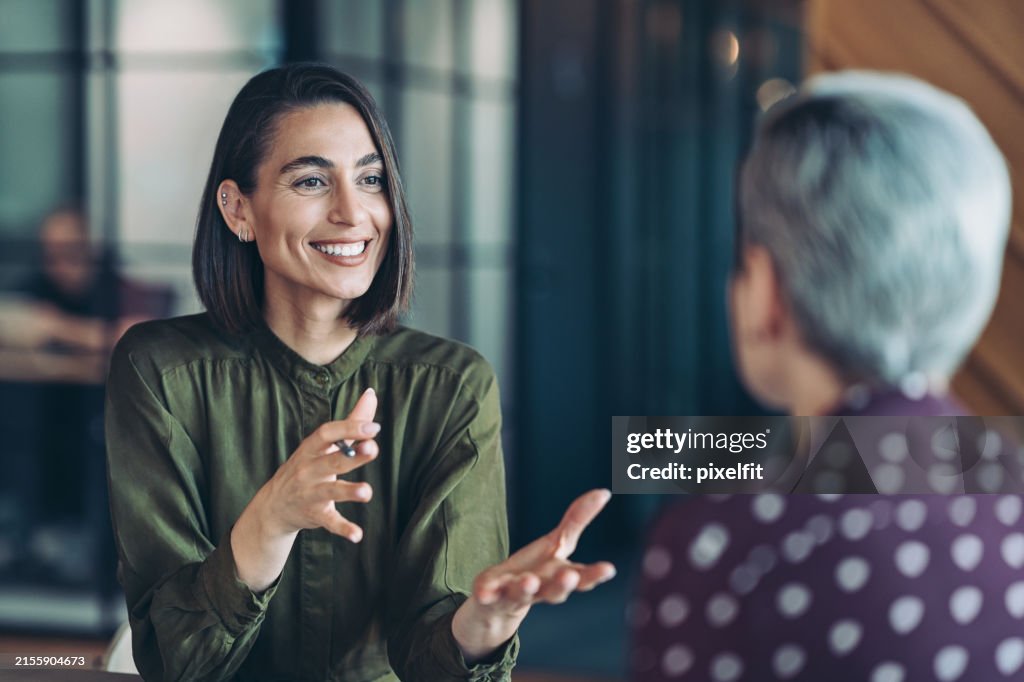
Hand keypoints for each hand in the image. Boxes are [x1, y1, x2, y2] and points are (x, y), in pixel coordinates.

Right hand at [231, 388, 379, 590]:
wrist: (273, 507)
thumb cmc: (307, 467)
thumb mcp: (323, 444)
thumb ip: (351, 421)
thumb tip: (371, 394)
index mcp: (312, 449)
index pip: (327, 433)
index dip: (349, 429)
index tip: (374, 428)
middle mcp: (309, 470)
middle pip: (332, 460)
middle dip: (352, 455)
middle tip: (373, 448)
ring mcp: (310, 493)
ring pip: (330, 491)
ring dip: (349, 492)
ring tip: (367, 492)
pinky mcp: (315, 515)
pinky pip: (330, 522)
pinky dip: (343, 529)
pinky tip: (358, 535)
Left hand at [452, 489, 615, 661]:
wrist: (499, 603)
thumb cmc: (537, 570)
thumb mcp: (557, 543)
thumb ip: (578, 520)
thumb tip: (604, 491)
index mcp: (559, 577)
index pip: (582, 578)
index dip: (595, 575)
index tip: (609, 569)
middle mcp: (541, 589)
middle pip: (555, 591)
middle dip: (562, 585)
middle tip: (569, 577)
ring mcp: (515, 594)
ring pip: (522, 593)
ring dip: (526, 588)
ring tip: (528, 581)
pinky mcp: (490, 595)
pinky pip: (487, 596)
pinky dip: (486, 595)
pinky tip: (483, 593)